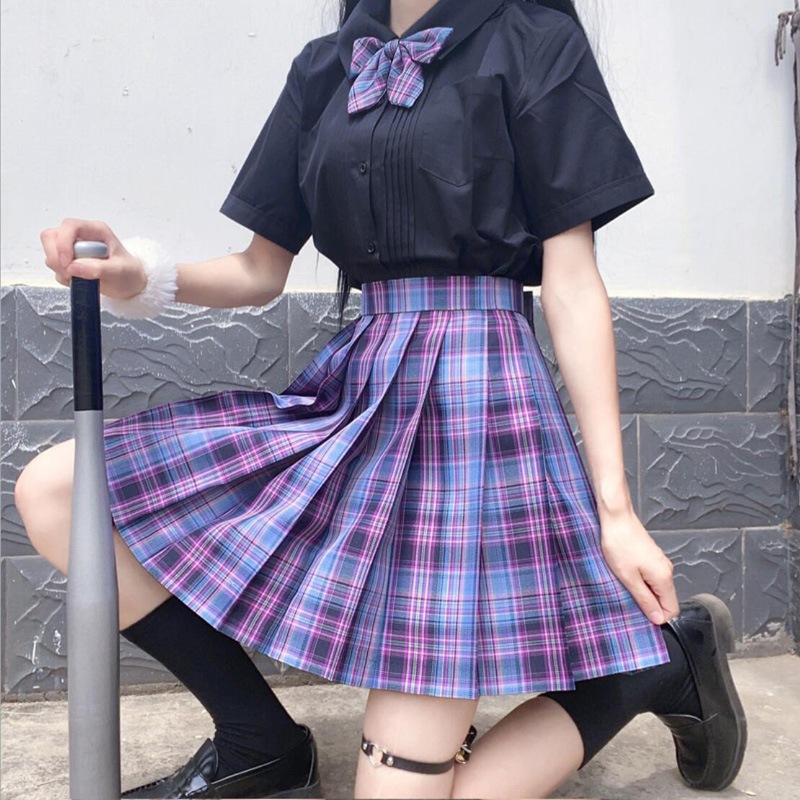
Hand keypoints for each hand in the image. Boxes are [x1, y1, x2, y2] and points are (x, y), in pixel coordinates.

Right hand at [40, 218, 146, 299]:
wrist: (130, 284)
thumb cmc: (128, 272)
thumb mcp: (120, 271)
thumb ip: (99, 269)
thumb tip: (73, 267)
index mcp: (95, 230)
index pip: (69, 226)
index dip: (63, 243)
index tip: (68, 263)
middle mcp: (81, 236)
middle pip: (51, 237)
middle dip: (56, 257)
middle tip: (71, 273)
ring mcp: (72, 248)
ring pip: (50, 252)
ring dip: (60, 268)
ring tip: (81, 278)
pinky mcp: (68, 261)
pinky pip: (54, 267)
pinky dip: (63, 276)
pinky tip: (80, 281)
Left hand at [599, 508, 678, 625]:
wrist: (616, 518)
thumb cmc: (619, 544)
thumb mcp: (629, 578)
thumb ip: (645, 600)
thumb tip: (659, 619)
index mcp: (664, 577)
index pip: (672, 609)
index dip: (658, 617)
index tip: (640, 615)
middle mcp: (667, 570)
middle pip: (665, 599)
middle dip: (649, 604)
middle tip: (628, 599)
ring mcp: (660, 562)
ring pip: (656, 588)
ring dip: (642, 591)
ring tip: (624, 583)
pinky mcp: (651, 556)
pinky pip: (651, 576)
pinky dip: (640, 580)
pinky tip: (625, 573)